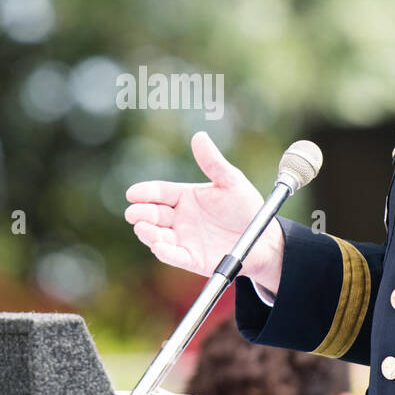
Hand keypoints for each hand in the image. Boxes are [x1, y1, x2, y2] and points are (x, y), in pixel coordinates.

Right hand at [125, 131, 284, 292]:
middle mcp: (179, 218)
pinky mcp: (191, 258)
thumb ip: (213, 162)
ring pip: (158, 236)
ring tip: (142, 228)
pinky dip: (165, 252)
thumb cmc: (245, 207)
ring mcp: (183, 238)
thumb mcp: (231, 181)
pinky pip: (175, 256)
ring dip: (148, 233)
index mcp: (185, 197)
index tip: (132, 193)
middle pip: (153, 214)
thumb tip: (199, 137)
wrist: (262, 238)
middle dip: (140, 214)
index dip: (145, 193)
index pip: (159, 192)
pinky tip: (158, 246)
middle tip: (133, 213)